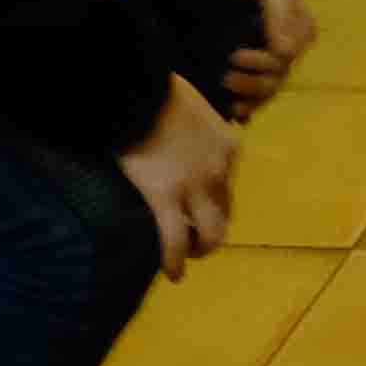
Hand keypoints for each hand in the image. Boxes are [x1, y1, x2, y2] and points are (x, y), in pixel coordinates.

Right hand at [122, 81, 237, 276]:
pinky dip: (175, 261)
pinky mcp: (165, 198)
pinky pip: (175, 240)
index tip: (199, 201)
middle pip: (225, 211)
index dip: (214, 196)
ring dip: (201, 249)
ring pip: (210, 233)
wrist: (137, 92)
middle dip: (213, 228)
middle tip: (197, 237)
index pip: (228, 182)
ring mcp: (194, 187)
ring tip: (188, 256)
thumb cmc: (158, 91)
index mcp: (228, 146)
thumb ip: (195, 130)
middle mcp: (219, 171)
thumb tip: (183, 138)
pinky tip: (173, 274)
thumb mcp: (192, 107)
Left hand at [220, 0, 322, 112]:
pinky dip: (250, 103)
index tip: (234, 56)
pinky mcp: (260, 62)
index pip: (285, 58)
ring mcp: (277, 57)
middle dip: (252, 83)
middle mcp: (293, 48)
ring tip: (232, 104)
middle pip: (277, 77)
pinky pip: (260, 88)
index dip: (261, 63)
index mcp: (303, 30)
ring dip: (251, 99)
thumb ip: (277, 15)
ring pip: (270, 88)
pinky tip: (236, 113)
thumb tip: (284, 53)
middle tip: (226, 79)